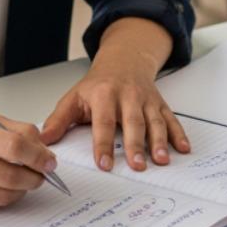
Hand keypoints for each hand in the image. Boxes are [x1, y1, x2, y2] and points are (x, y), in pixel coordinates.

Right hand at [0, 114, 56, 211]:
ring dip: (22, 190)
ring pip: (1, 195)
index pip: (13, 146)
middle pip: (10, 175)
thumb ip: (14, 130)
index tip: (50, 161)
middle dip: (34, 177)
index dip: (37, 156)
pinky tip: (5, 188)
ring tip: (26, 182)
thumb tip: (42, 148)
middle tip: (43, 174)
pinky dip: (2, 198)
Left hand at [40, 17, 188, 171]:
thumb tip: (43, 140)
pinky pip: (171, 119)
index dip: (103, 144)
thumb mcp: (74, 97)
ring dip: (159, 142)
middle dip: (135, 145)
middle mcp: (128, 96)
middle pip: (132, 123)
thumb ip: (58, 120)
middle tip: (137, 166)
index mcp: (104, 95)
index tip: (104, 164)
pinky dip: (179, 134)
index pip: (102, 122)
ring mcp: (146, 100)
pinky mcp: (159, 104)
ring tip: (161, 161)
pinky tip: (183, 148)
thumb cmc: (98, 85)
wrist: (123, 61)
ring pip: (154, 122)